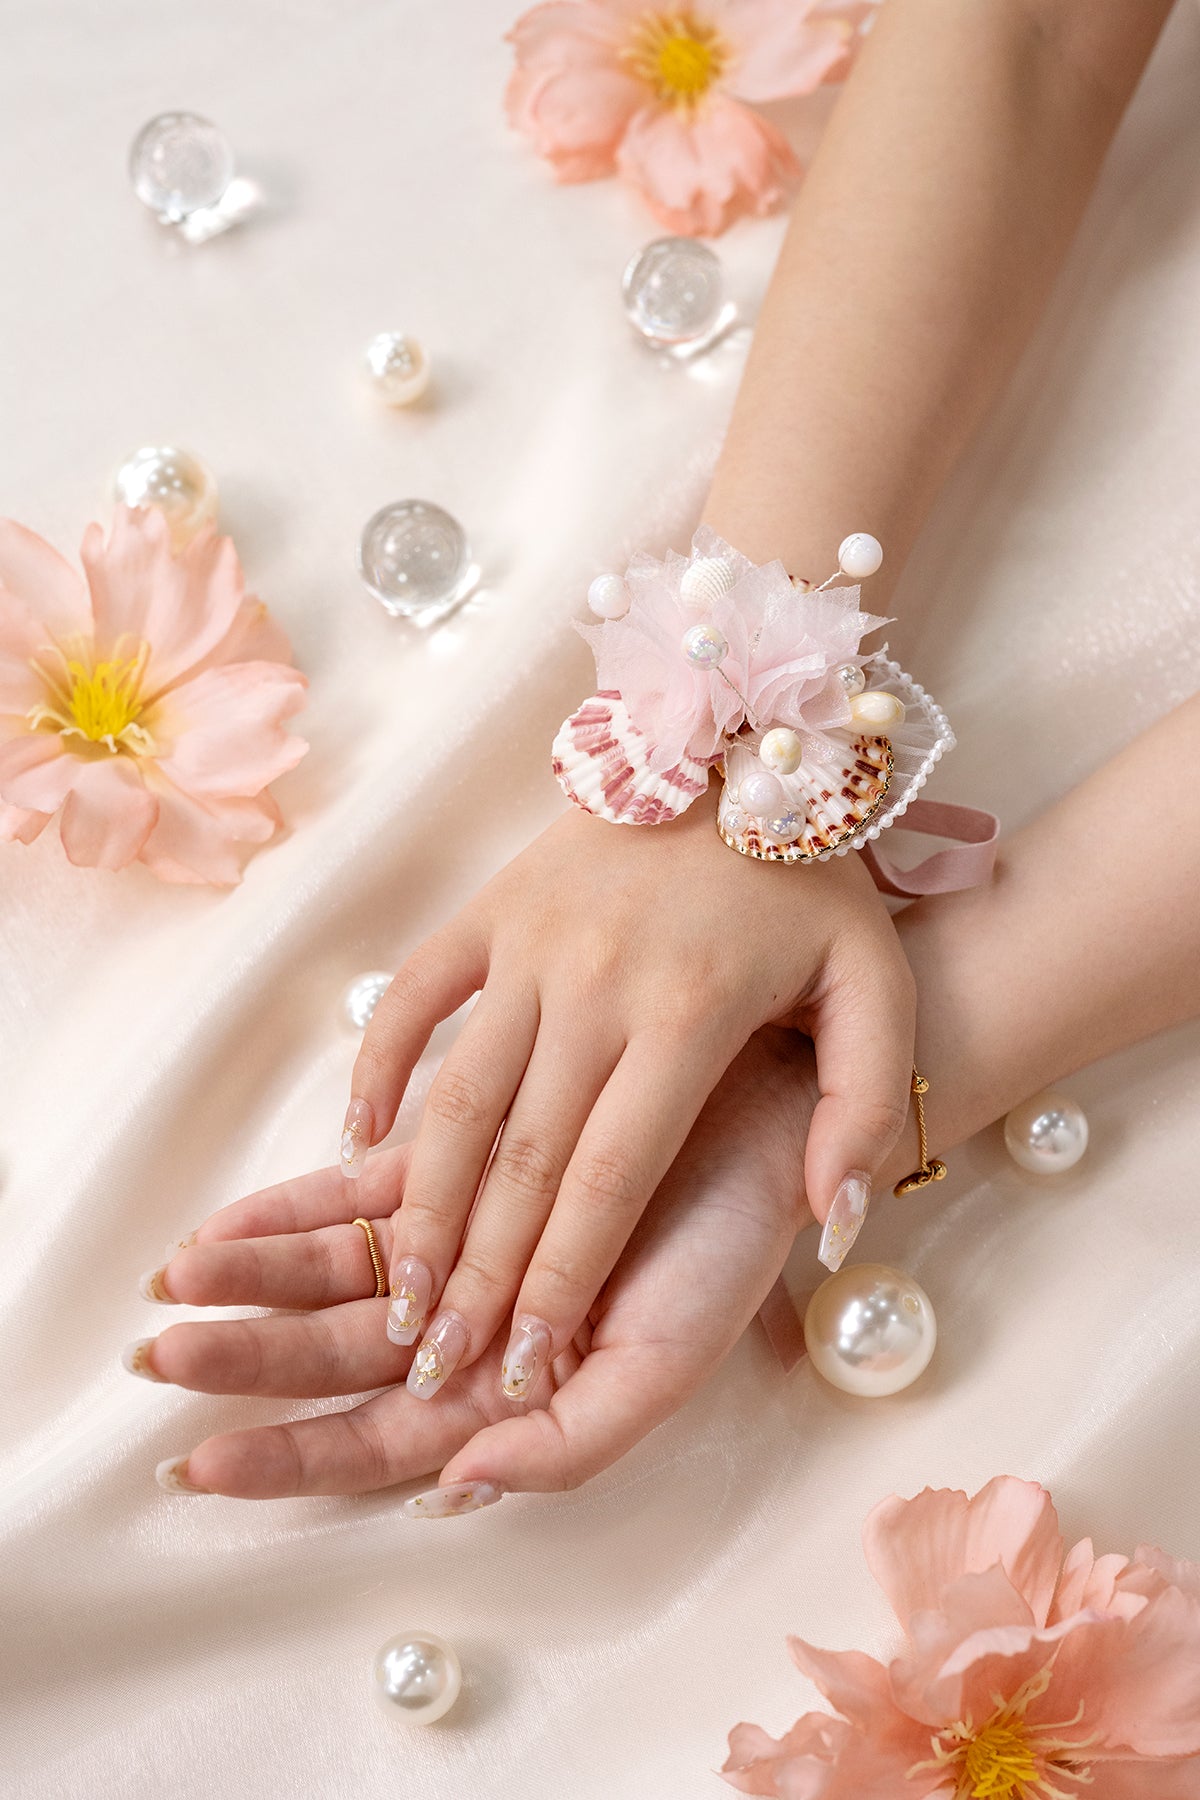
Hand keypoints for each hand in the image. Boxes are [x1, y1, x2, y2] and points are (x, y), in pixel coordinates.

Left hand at [135, 1030, 818, 1498]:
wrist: (765, 1125)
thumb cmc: (722, 1250)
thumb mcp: (666, 1365)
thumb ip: (568, 1445)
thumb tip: (451, 1490)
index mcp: (511, 1389)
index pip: (380, 1442)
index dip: (294, 1458)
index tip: (205, 1464)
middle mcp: (470, 1321)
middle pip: (336, 1357)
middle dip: (246, 1361)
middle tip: (158, 1360)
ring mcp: (458, 1236)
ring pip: (335, 1273)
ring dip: (254, 1278)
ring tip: (175, 1281)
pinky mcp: (455, 1160)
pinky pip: (358, 1190)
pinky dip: (295, 1206)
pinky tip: (231, 1216)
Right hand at [343, 795, 912, 1408]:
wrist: (748, 739)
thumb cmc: (816, 886)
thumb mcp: (879, 991)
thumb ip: (865, 1110)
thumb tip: (832, 1225)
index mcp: (690, 1018)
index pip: (606, 1185)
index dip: (560, 1287)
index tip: (525, 1370)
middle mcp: (596, 986)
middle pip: (519, 1161)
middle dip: (479, 1275)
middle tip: (439, 1365)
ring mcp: (530, 942)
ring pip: (456, 1097)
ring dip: (422, 1201)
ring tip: (400, 1291)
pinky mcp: (491, 907)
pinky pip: (414, 995)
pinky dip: (378, 1069)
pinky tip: (358, 1145)